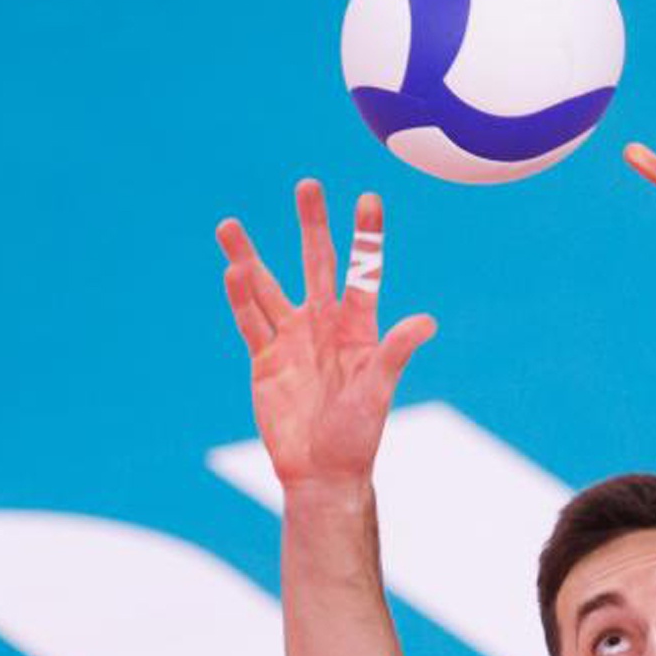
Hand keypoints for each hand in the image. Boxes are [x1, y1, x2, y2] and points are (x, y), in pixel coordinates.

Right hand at [217, 180, 436, 489]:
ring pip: (268, 287)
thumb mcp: (379, 390)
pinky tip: (231, 270)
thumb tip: (426, 321)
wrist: (321, 470)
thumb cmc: (358, 434)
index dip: (366, 236)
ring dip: (249, 256)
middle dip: (312, 226)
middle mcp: (324, 325)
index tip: (368, 198)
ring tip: (229, 225)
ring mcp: (292, 340)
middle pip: (315, 263)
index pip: (363, 272)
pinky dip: (239, 297)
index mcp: (359, 328)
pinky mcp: (264, 359)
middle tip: (307, 185)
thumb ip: (396, 352)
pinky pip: (249, 321)